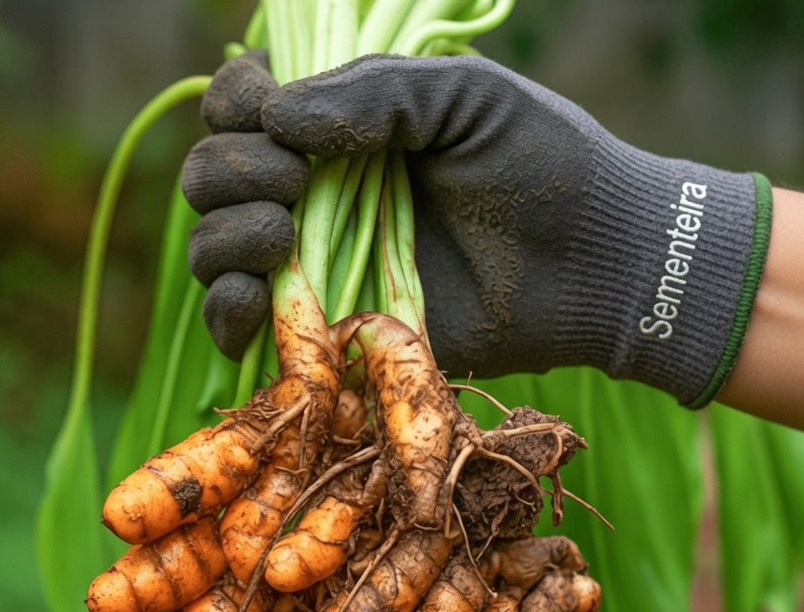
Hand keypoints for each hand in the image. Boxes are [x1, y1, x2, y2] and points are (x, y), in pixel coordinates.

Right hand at [183, 53, 769, 406]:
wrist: (593, 263)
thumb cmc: (540, 165)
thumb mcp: (463, 95)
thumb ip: (372, 90)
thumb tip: (275, 118)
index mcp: (339, 126)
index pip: (240, 105)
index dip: (233, 103)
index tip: (269, 110)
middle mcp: (314, 192)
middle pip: (210, 175)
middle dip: (232, 171)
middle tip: (296, 180)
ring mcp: (317, 263)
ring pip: (210, 248)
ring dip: (227, 234)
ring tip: (284, 233)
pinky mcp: (330, 330)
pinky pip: (240, 325)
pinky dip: (229, 312)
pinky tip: (257, 297)